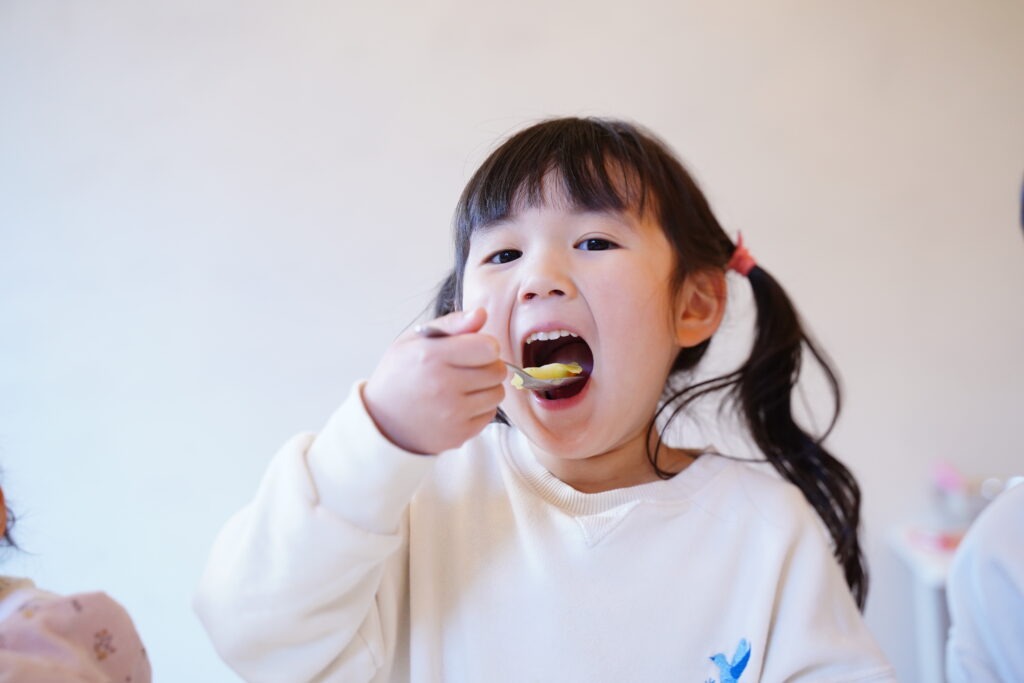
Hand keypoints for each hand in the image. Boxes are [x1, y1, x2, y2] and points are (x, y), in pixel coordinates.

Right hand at [362, 308, 505, 454]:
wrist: (381, 422)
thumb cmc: (400, 375)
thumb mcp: (414, 341)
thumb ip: (450, 324)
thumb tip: (481, 313)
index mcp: (431, 356)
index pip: (489, 347)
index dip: (484, 346)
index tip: (471, 350)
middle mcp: (442, 385)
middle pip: (497, 370)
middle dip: (487, 366)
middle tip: (466, 369)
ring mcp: (452, 413)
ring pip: (497, 393)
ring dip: (486, 388)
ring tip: (463, 387)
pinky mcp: (459, 434)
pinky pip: (490, 414)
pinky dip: (480, 409)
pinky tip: (459, 405)